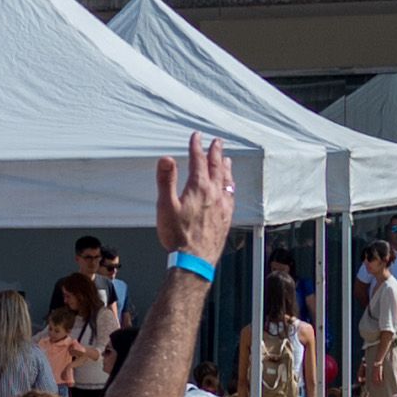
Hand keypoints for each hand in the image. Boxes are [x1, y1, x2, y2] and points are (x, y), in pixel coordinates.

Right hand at [154, 133, 236, 264]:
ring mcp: (222, 206)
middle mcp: (214, 193)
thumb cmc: (177, 235)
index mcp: (199, 187)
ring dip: (225, 168)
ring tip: (226, 159)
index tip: (196, 136)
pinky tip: (230, 188)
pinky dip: (231, 186)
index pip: (198, 161)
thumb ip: (166, 180)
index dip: (196, 147)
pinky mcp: (226, 218)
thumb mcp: (165, 206)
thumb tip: (166, 158)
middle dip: (215, 153)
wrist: (194, 259)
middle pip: (216, 168)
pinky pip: (231, 196)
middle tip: (217, 142)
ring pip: (227, 181)